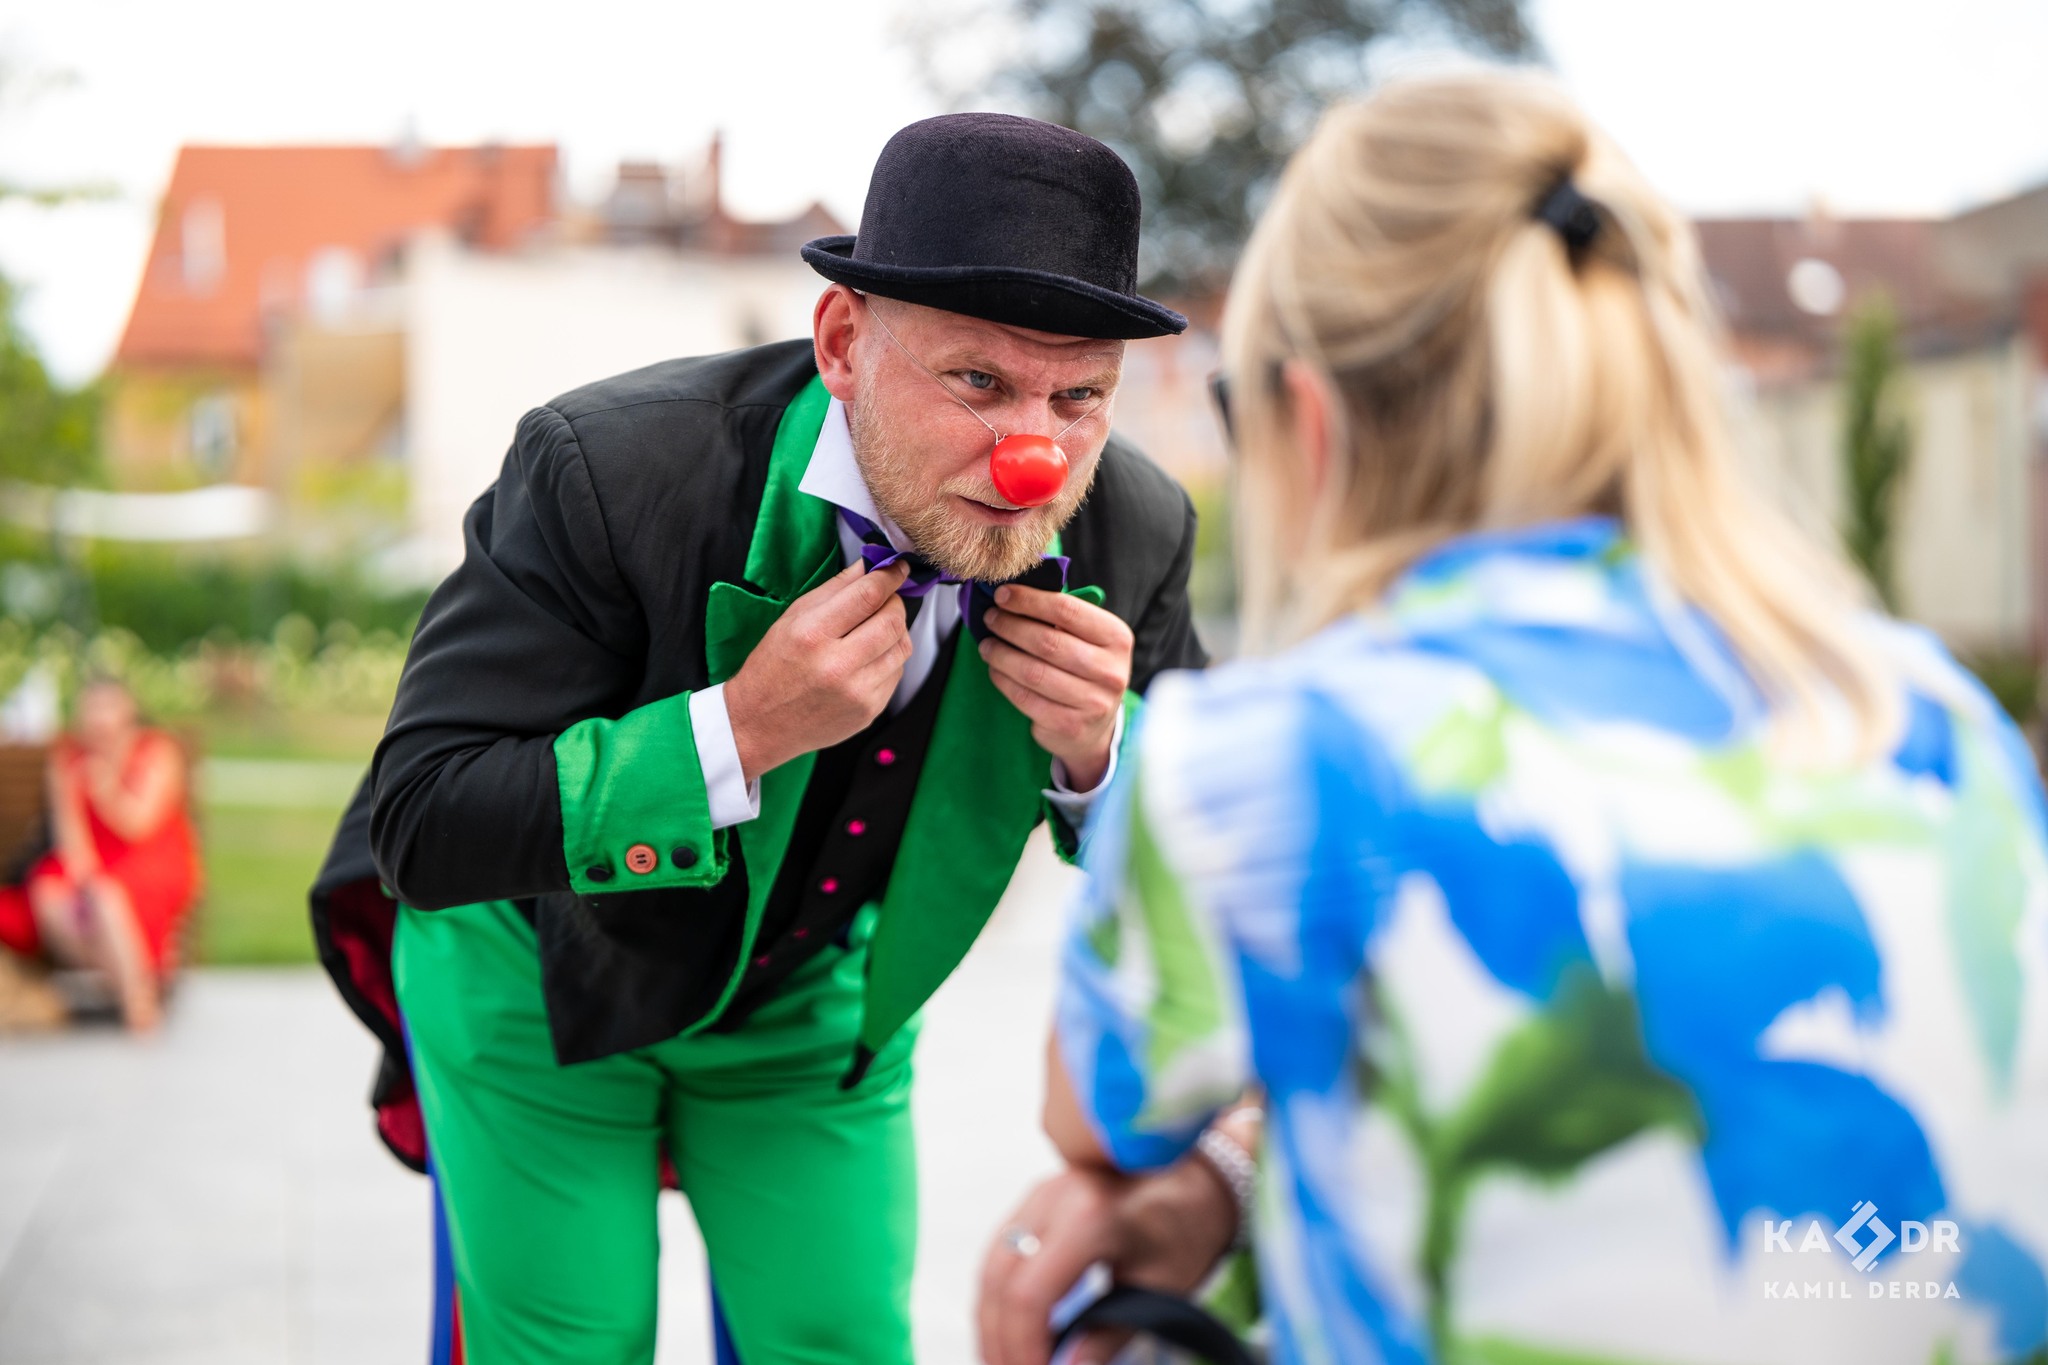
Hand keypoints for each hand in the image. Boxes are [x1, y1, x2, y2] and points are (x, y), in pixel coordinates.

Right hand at [724, 559, 912, 782]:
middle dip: (895, 602)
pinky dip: (889, 658)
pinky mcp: (869, 711)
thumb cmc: (772, 667)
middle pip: (892, 620)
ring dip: (895, 631)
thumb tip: (868, 565)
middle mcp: (837, 666)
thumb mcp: (792, 619)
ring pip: (902, 647)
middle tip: (886, 598)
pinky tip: (866, 659)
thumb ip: (834, 589)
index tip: (898, 568)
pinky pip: (897, 673)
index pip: (867, 596)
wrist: (759, 724)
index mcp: (812, 635)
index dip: (889, 576)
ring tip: (873, 630)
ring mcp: (857, 692)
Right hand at [976, 1157, 1239, 1364]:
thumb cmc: (1185, 1230)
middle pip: (998, 1281)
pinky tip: (1010, 1328)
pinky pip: (1000, 1251)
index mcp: (1089, 1218)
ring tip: (1007, 1359)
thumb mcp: (1160, 1291)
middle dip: (999, 1340)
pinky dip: (998, 1295)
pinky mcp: (1035, 1199)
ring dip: (991, 1320)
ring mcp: (1039, 1193)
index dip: (1023, 1348)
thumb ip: (1108, 1336)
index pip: (1029, 1296)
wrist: (1197, 1179)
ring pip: (990, 1266)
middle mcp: (1054, 1198)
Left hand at [978, 586, 1132, 790]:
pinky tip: (995, 669)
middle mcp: (1110, 671)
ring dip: (1002, 654)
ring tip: (987, 645)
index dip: (1029, 600)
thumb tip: (1012, 593)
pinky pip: (1026, 698)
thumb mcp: (1087, 639)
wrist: (1096, 727)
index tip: (1002, 595)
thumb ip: (1060, 616)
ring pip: (1033, 672)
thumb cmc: (1084, 670)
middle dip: (1011, 626)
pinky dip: (1004, 680)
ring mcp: (1093, 702)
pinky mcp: (1070, 726)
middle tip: (990, 618)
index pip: (1067, 610)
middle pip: (1047, 642)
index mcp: (1116, 638)